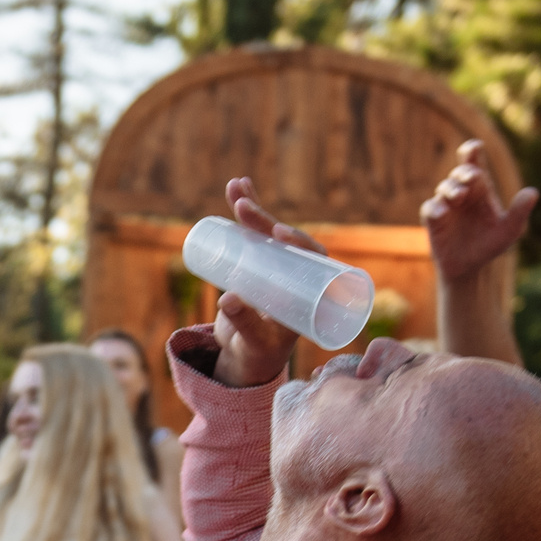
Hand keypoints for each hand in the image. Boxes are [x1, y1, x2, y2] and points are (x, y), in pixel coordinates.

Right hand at [208, 177, 315, 387]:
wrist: (247, 355)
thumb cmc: (258, 353)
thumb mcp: (254, 342)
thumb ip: (243, 323)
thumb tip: (226, 300)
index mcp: (309, 293)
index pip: (313, 260)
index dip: (299, 243)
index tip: (280, 235)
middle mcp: (295, 274)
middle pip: (285, 240)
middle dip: (264, 220)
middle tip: (243, 208)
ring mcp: (275, 265)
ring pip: (267, 231)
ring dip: (253, 207)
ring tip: (235, 185)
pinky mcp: (256, 262)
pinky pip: (253, 232)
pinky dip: (245, 211)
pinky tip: (238, 186)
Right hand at [421, 139, 537, 281]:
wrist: (469, 268)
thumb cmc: (490, 245)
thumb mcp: (509, 230)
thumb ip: (519, 212)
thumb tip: (533, 192)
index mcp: (480, 189)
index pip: (475, 163)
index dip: (472, 151)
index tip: (475, 147)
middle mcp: (462, 192)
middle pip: (459, 173)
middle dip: (463, 173)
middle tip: (471, 178)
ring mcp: (446, 205)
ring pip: (444, 188)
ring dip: (451, 190)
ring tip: (458, 196)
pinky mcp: (433, 220)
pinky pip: (430, 209)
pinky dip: (435, 208)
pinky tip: (442, 212)